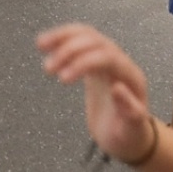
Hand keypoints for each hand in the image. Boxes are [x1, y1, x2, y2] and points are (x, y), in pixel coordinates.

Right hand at [37, 24, 155, 162]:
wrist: (127, 136)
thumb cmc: (129, 135)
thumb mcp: (131, 129)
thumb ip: (129, 110)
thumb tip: (117, 87)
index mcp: (132, 77)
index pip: (107, 57)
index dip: (83, 63)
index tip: (62, 79)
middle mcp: (120, 62)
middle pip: (94, 41)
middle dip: (69, 51)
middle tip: (48, 69)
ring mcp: (107, 59)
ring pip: (85, 35)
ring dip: (62, 38)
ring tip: (41, 46)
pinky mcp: (94, 61)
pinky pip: (78, 41)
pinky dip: (60, 39)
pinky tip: (44, 44)